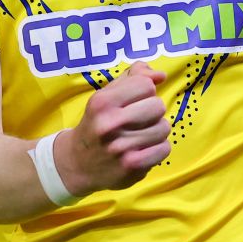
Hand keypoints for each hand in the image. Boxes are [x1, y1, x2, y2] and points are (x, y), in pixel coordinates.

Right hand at [58, 62, 171, 193]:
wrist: (77, 163)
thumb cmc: (96, 123)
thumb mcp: (106, 95)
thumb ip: (133, 77)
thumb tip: (161, 75)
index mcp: (102, 102)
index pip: (146, 85)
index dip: (144, 91)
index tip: (134, 102)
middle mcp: (110, 123)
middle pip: (158, 106)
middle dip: (151, 111)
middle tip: (138, 120)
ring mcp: (122, 147)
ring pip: (164, 127)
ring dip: (156, 130)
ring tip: (140, 135)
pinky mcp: (133, 166)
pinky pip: (165, 148)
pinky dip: (158, 148)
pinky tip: (143, 149)